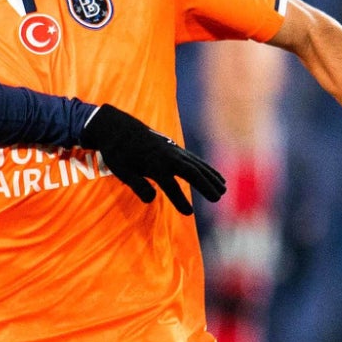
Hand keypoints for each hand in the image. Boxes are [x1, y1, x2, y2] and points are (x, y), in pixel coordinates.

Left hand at [79, 105, 226, 214]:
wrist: (118, 128)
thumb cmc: (118, 153)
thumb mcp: (121, 171)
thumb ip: (137, 185)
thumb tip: (152, 199)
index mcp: (154, 164)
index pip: (170, 185)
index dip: (180, 199)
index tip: (189, 213)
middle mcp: (168, 156)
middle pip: (191, 172)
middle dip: (205, 185)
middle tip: (218, 199)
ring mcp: (173, 150)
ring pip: (197, 164)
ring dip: (211, 177)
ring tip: (224, 190)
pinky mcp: (175, 148)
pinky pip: (195, 159)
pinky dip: (207, 167)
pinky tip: (216, 176)